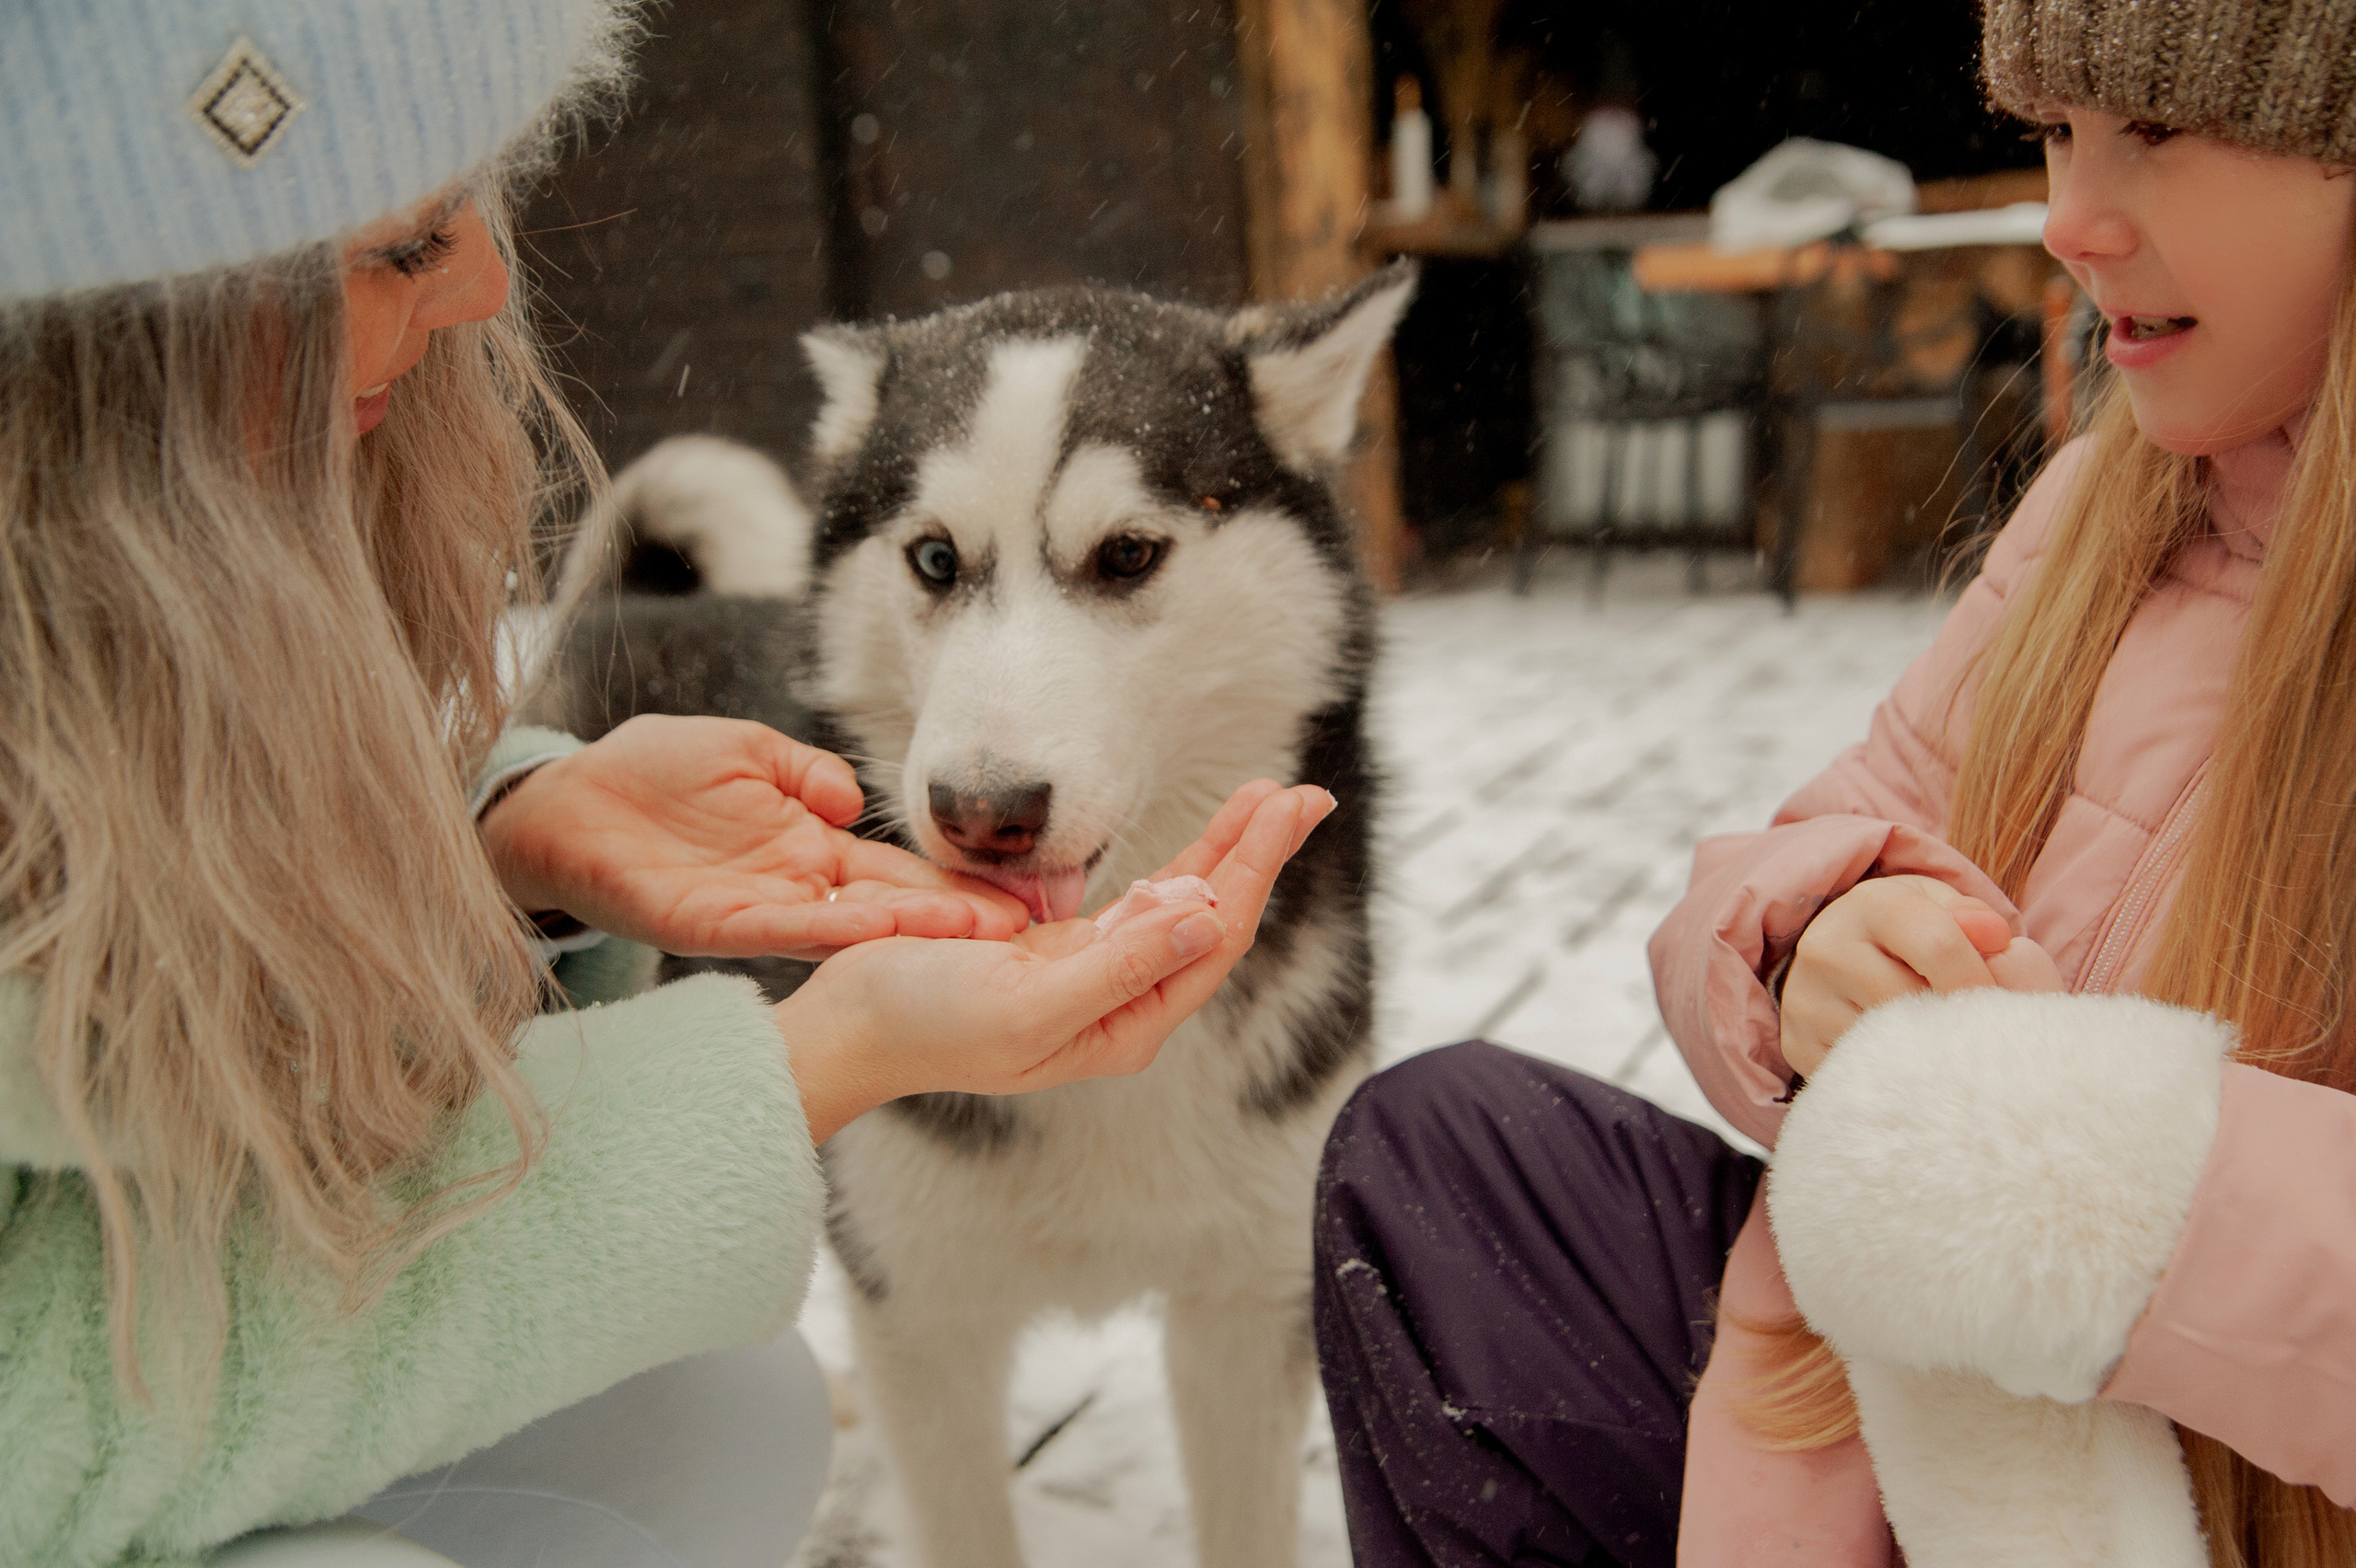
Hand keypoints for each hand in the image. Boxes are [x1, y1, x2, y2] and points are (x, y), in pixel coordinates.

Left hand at [479, 714, 1027, 959]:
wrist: (562, 801)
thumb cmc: (647, 770)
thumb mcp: (743, 750)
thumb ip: (802, 771)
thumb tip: (850, 800)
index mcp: (805, 846)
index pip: (893, 869)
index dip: (949, 880)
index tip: (1010, 893)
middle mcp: (792, 887)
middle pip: (886, 906)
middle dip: (952, 917)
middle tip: (1022, 929)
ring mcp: (756, 910)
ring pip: (846, 927)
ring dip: (906, 931)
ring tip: (971, 933)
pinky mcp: (710, 925)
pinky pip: (779, 930)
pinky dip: (827, 930)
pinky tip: (873, 929)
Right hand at [779, 779, 1335, 1141]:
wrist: (848, 1028)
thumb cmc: (924, 1022)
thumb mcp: (1027, 1002)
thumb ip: (1119, 965)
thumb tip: (1204, 922)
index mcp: (1124, 1026)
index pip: (1213, 936)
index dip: (1255, 868)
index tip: (1289, 809)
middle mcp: (1120, 1004)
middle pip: (1210, 918)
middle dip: (1257, 853)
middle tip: (1304, 791)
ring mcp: (1092, 975)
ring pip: (1179, 905)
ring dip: (1224, 851)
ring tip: (1268, 798)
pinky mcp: (1058, 950)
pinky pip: (1138, 901)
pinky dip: (1175, 862)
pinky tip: (1203, 841)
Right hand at [1780, 875, 2028, 1078]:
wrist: (1839, 961)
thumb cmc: (1909, 937)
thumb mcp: (1943, 911)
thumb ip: (1979, 921)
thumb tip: (1996, 938)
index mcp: (1869, 905)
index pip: (1937, 945)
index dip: (1980, 980)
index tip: (1999, 1004)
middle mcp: (1826, 947)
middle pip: (1911, 1000)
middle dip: (1952, 1020)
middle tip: (1972, 1032)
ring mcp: (1806, 999)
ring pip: (1886, 1041)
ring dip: (1926, 1050)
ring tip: (1942, 1046)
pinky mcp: (1799, 1044)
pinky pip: (1860, 1070)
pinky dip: (1895, 1073)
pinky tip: (1910, 1062)